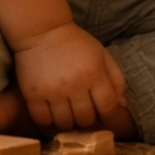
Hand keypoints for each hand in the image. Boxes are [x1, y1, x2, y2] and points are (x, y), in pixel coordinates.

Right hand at [14, 22, 128, 131]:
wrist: (42, 31)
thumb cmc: (76, 43)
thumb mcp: (102, 54)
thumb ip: (116, 78)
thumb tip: (122, 105)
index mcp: (94, 72)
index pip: (107, 106)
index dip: (110, 116)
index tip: (106, 117)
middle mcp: (74, 84)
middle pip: (86, 119)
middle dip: (88, 119)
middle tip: (84, 114)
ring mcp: (52, 91)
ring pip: (65, 124)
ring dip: (69, 123)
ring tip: (68, 115)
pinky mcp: (33, 95)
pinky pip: (43, 121)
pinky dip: (49, 123)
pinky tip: (52, 116)